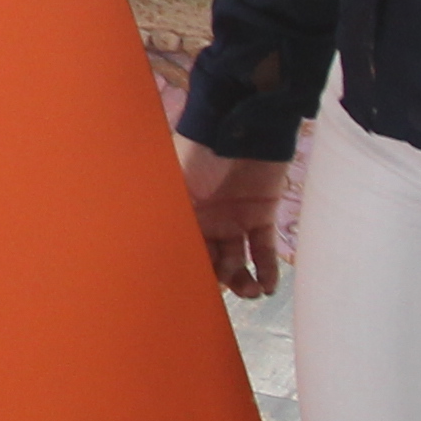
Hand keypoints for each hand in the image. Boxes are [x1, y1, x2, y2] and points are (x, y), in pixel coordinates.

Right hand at [177, 137, 297, 298]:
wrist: (244, 125)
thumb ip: (172, 218)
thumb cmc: (202, 153)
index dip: (190, 273)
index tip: (194, 294)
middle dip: (218, 282)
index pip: (185, 252)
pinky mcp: (262, 215)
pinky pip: (264, 249)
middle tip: (225, 291)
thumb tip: (153, 255)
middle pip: (211, 261)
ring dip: (243, 281)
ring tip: (251, 292)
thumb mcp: (178, 186)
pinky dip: (267, 269)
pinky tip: (268, 286)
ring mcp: (235, 218)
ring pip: (238, 261)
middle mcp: (207, 220)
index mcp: (183, 214)